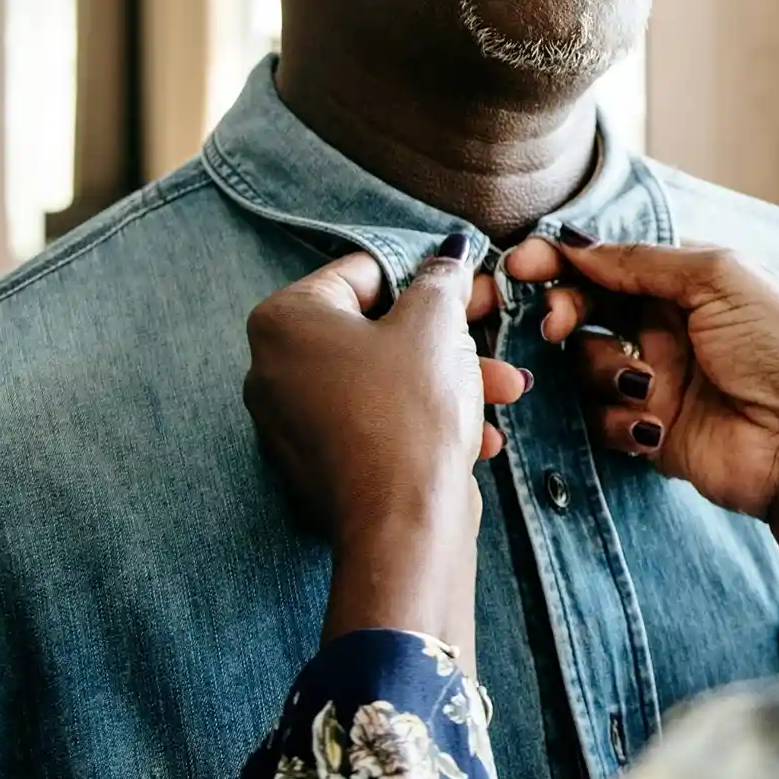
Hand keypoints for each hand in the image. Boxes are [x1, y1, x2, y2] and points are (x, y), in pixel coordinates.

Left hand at [244, 235, 530, 641]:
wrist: (403, 524)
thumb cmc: (410, 409)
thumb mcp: (435, 323)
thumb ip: (440, 279)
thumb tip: (450, 254)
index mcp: (283, 321)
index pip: (362, 272)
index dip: (425, 274)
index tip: (469, 284)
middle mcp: (272, 369)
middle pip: (376, 331)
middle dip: (448, 337)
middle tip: (492, 330)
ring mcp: (292, 424)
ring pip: (385, 381)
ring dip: (450, 381)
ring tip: (506, 391)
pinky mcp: (320, 467)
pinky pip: (377, 424)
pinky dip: (425, 423)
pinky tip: (480, 438)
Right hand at [502, 236, 778, 519]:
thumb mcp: (719, 279)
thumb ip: (642, 260)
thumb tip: (575, 242)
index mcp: (686, 282)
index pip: (609, 262)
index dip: (562, 260)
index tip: (523, 264)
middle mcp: (665, 327)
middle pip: (585, 308)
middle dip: (562, 311)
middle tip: (553, 323)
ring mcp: (654, 380)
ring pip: (584, 364)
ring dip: (602, 371)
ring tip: (644, 386)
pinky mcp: (647, 431)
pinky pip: (598, 418)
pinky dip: (617, 420)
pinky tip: (655, 428)